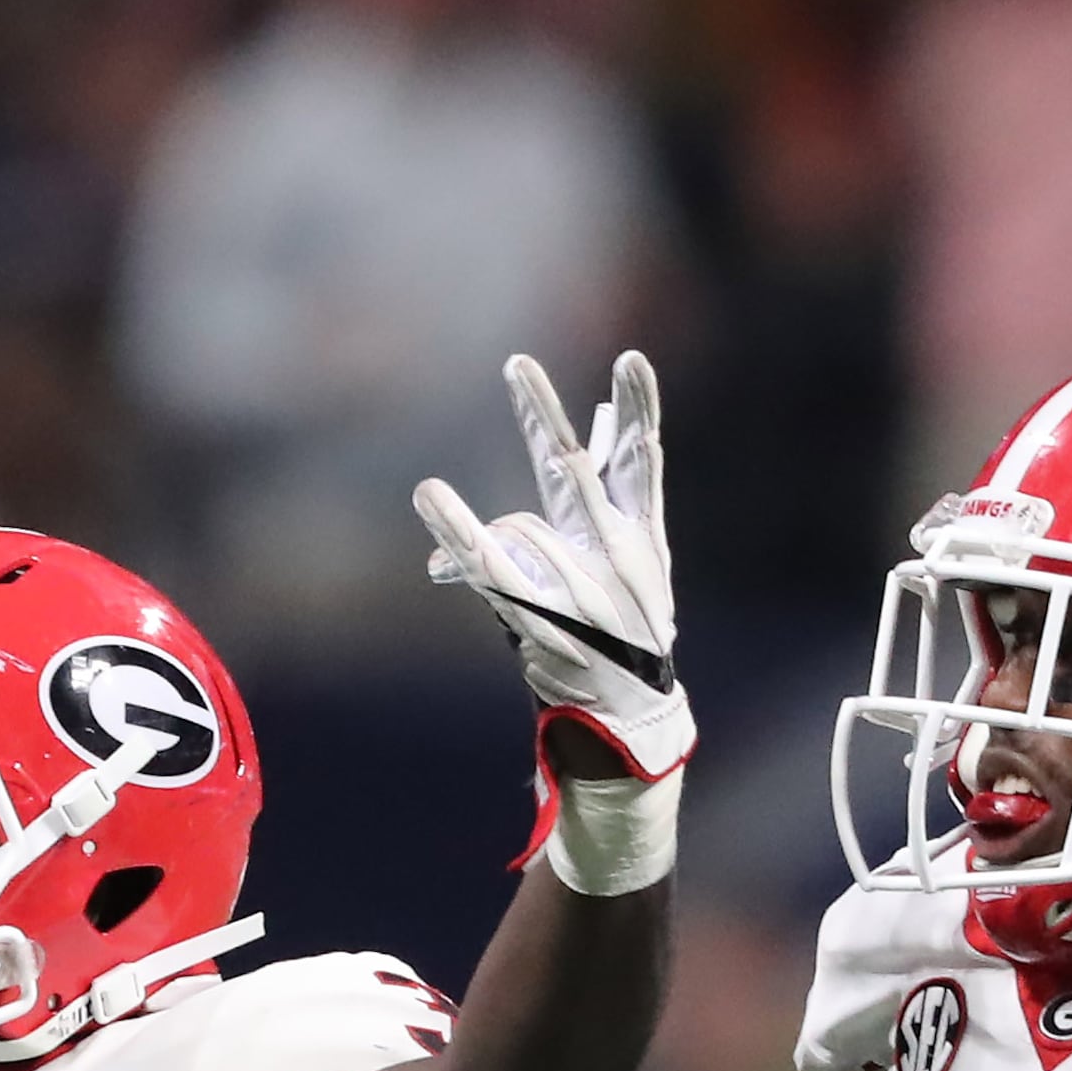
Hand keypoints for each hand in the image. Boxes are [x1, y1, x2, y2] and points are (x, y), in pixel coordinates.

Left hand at [416, 350, 691, 784]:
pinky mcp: (542, 620)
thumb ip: (600, 498)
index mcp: (641, 534)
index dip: (638, 411)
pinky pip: (489, 567)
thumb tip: (588, 432)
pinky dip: (456, 530)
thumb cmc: (618, 626)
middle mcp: (618, 556)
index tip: (629, 360)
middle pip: (575, 471)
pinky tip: (431, 495)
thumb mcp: (624, 561)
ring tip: (438, 505)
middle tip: (515, 363)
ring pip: (522, 525)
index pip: (639, 460)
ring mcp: (583, 589)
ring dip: (485, 530)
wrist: (628, 710)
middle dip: (541, 416)